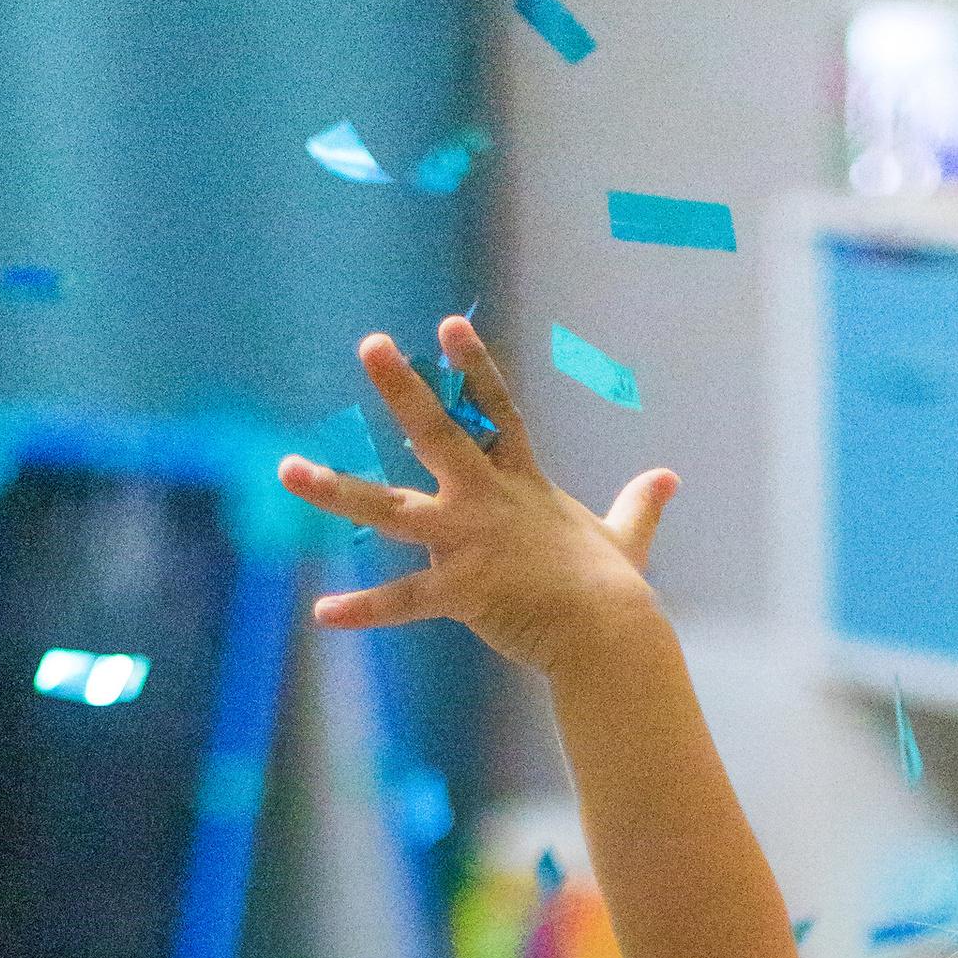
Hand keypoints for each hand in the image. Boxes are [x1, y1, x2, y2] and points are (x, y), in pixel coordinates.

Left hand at [277, 320, 678, 679]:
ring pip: (389, 509)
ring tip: (288, 469)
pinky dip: (362, 611)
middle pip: (437, 432)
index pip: (497, 411)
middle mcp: (487, 500)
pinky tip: (322, 614)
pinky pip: (401, 602)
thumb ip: (638, 506)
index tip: (448, 324)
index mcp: (521, 484)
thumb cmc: (614, 591)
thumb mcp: (624, 538)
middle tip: (370, 344)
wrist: (609, 632)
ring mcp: (468, 541)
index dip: (475, 367)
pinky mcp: (459, 589)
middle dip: (402, 388)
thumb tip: (669, 478)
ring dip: (336, 488)